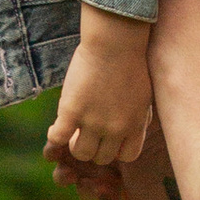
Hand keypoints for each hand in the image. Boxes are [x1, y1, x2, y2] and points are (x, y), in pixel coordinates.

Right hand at [47, 25, 156, 172]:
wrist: (115, 42)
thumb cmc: (131, 61)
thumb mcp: (144, 94)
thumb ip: (140, 115)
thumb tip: (137, 127)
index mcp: (136, 125)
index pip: (127, 156)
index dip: (116, 148)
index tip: (109, 137)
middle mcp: (115, 128)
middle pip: (102, 157)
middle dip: (95, 148)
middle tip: (86, 134)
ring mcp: (93, 122)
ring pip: (81, 153)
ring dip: (75, 145)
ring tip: (72, 132)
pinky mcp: (71, 111)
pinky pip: (57, 138)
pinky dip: (55, 136)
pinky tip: (56, 126)